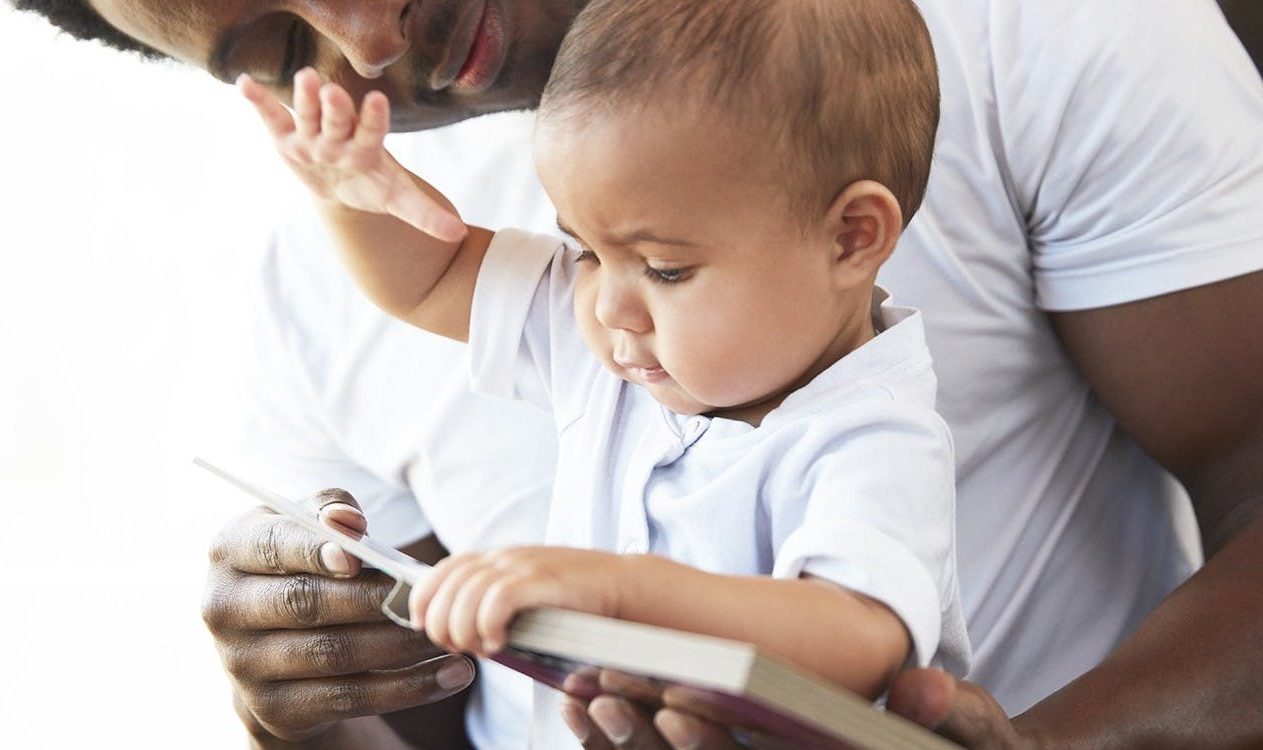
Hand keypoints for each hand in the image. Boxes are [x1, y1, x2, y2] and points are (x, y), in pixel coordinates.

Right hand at [202, 488, 475, 741]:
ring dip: (399, 645)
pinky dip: (408, 688)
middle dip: (375, 600)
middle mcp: (226, 608)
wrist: (275, 648)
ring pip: (334, 654)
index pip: (273, 546)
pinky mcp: (275, 709)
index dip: (314, 550)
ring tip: (447, 633)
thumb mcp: (308, 529)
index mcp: (232, 551)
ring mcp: (244, 665)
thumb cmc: (304, 566)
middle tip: (428, 596)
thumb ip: (330, 512)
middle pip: (307, 603)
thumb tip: (348, 521)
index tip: (357, 556)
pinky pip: (350, 698)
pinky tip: (452, 674)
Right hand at [238, 68, 466, 241]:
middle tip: (333, 92)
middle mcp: (340, 136)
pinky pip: (272, 117)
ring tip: (304, 78)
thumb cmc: (372, 186)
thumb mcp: (398, 199)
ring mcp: (312, 135)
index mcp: (366, 148)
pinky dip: (258, 101)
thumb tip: (458, 234)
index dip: (373, 118)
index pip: (372, 130)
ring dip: (304, 98)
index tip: (378, 101)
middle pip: (338, 119)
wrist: (342, 186)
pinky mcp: (286, 137)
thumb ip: (427, 214)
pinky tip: (244, 84)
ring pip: (307, 114)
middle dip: (336, 107)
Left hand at [408, 546, 626, 655]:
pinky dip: (489, 626)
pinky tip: (500, 644)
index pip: (442, 569)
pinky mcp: (540, 580)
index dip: (423, 598)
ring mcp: (522, 566)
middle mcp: (504, 557)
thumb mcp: (526, 592)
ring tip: (481, 648)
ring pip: (466, 595)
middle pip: (447, 586)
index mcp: (496, 558)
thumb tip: (460, 633)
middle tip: (457, 646)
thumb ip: (494, 601)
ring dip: (463, 629)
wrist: (620, 585)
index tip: (424, 626)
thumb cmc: (573, 599)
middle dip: (441, 623)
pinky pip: (497, 600)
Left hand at [559, 668, 1029, 749]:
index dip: (711, 749)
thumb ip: (955, 715)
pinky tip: (591, 705)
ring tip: (587, 693)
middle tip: (611, 693)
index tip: (676, 704)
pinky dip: (623, 743)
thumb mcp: (979, 735)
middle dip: (649, 747)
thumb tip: (923, 689)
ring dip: (624, 746)